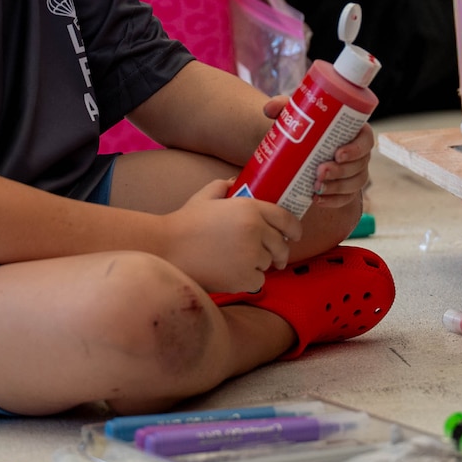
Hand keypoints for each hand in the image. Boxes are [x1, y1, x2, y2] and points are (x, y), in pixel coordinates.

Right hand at [158, 179, 300, 294]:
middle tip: (275, 257)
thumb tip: (235, 180)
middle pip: (281, 245)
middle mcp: (256, 230)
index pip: (286, 219)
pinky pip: (258, 280)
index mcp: (250, 208)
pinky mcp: (243, 277)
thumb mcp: (205, 196)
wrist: (166, 248)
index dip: (295, 229)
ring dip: (260, 264)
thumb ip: (224, 185)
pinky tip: (233, 273)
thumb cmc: (184, 222)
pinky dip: (249, 279)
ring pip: (268, 264)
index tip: (296, 236)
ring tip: (240, 261)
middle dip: (280, 252)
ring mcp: (251, 255)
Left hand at [261, 95, 373, 209]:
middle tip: (320, 171)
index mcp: (354, 132)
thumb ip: (283, 107)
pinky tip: (317, 199)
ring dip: (336, 187)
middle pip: (359, 165)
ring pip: (354, 183)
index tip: (337, 154)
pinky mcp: (345, 189)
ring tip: (316, 187)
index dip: (356, 149)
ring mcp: (354, 173)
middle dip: (341, 171)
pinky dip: (332, 200)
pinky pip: (345, 198)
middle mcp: (358, 153)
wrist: (298, 147)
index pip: (365, 140)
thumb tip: (269, 108)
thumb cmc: (305, 126)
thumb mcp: (297, 114)